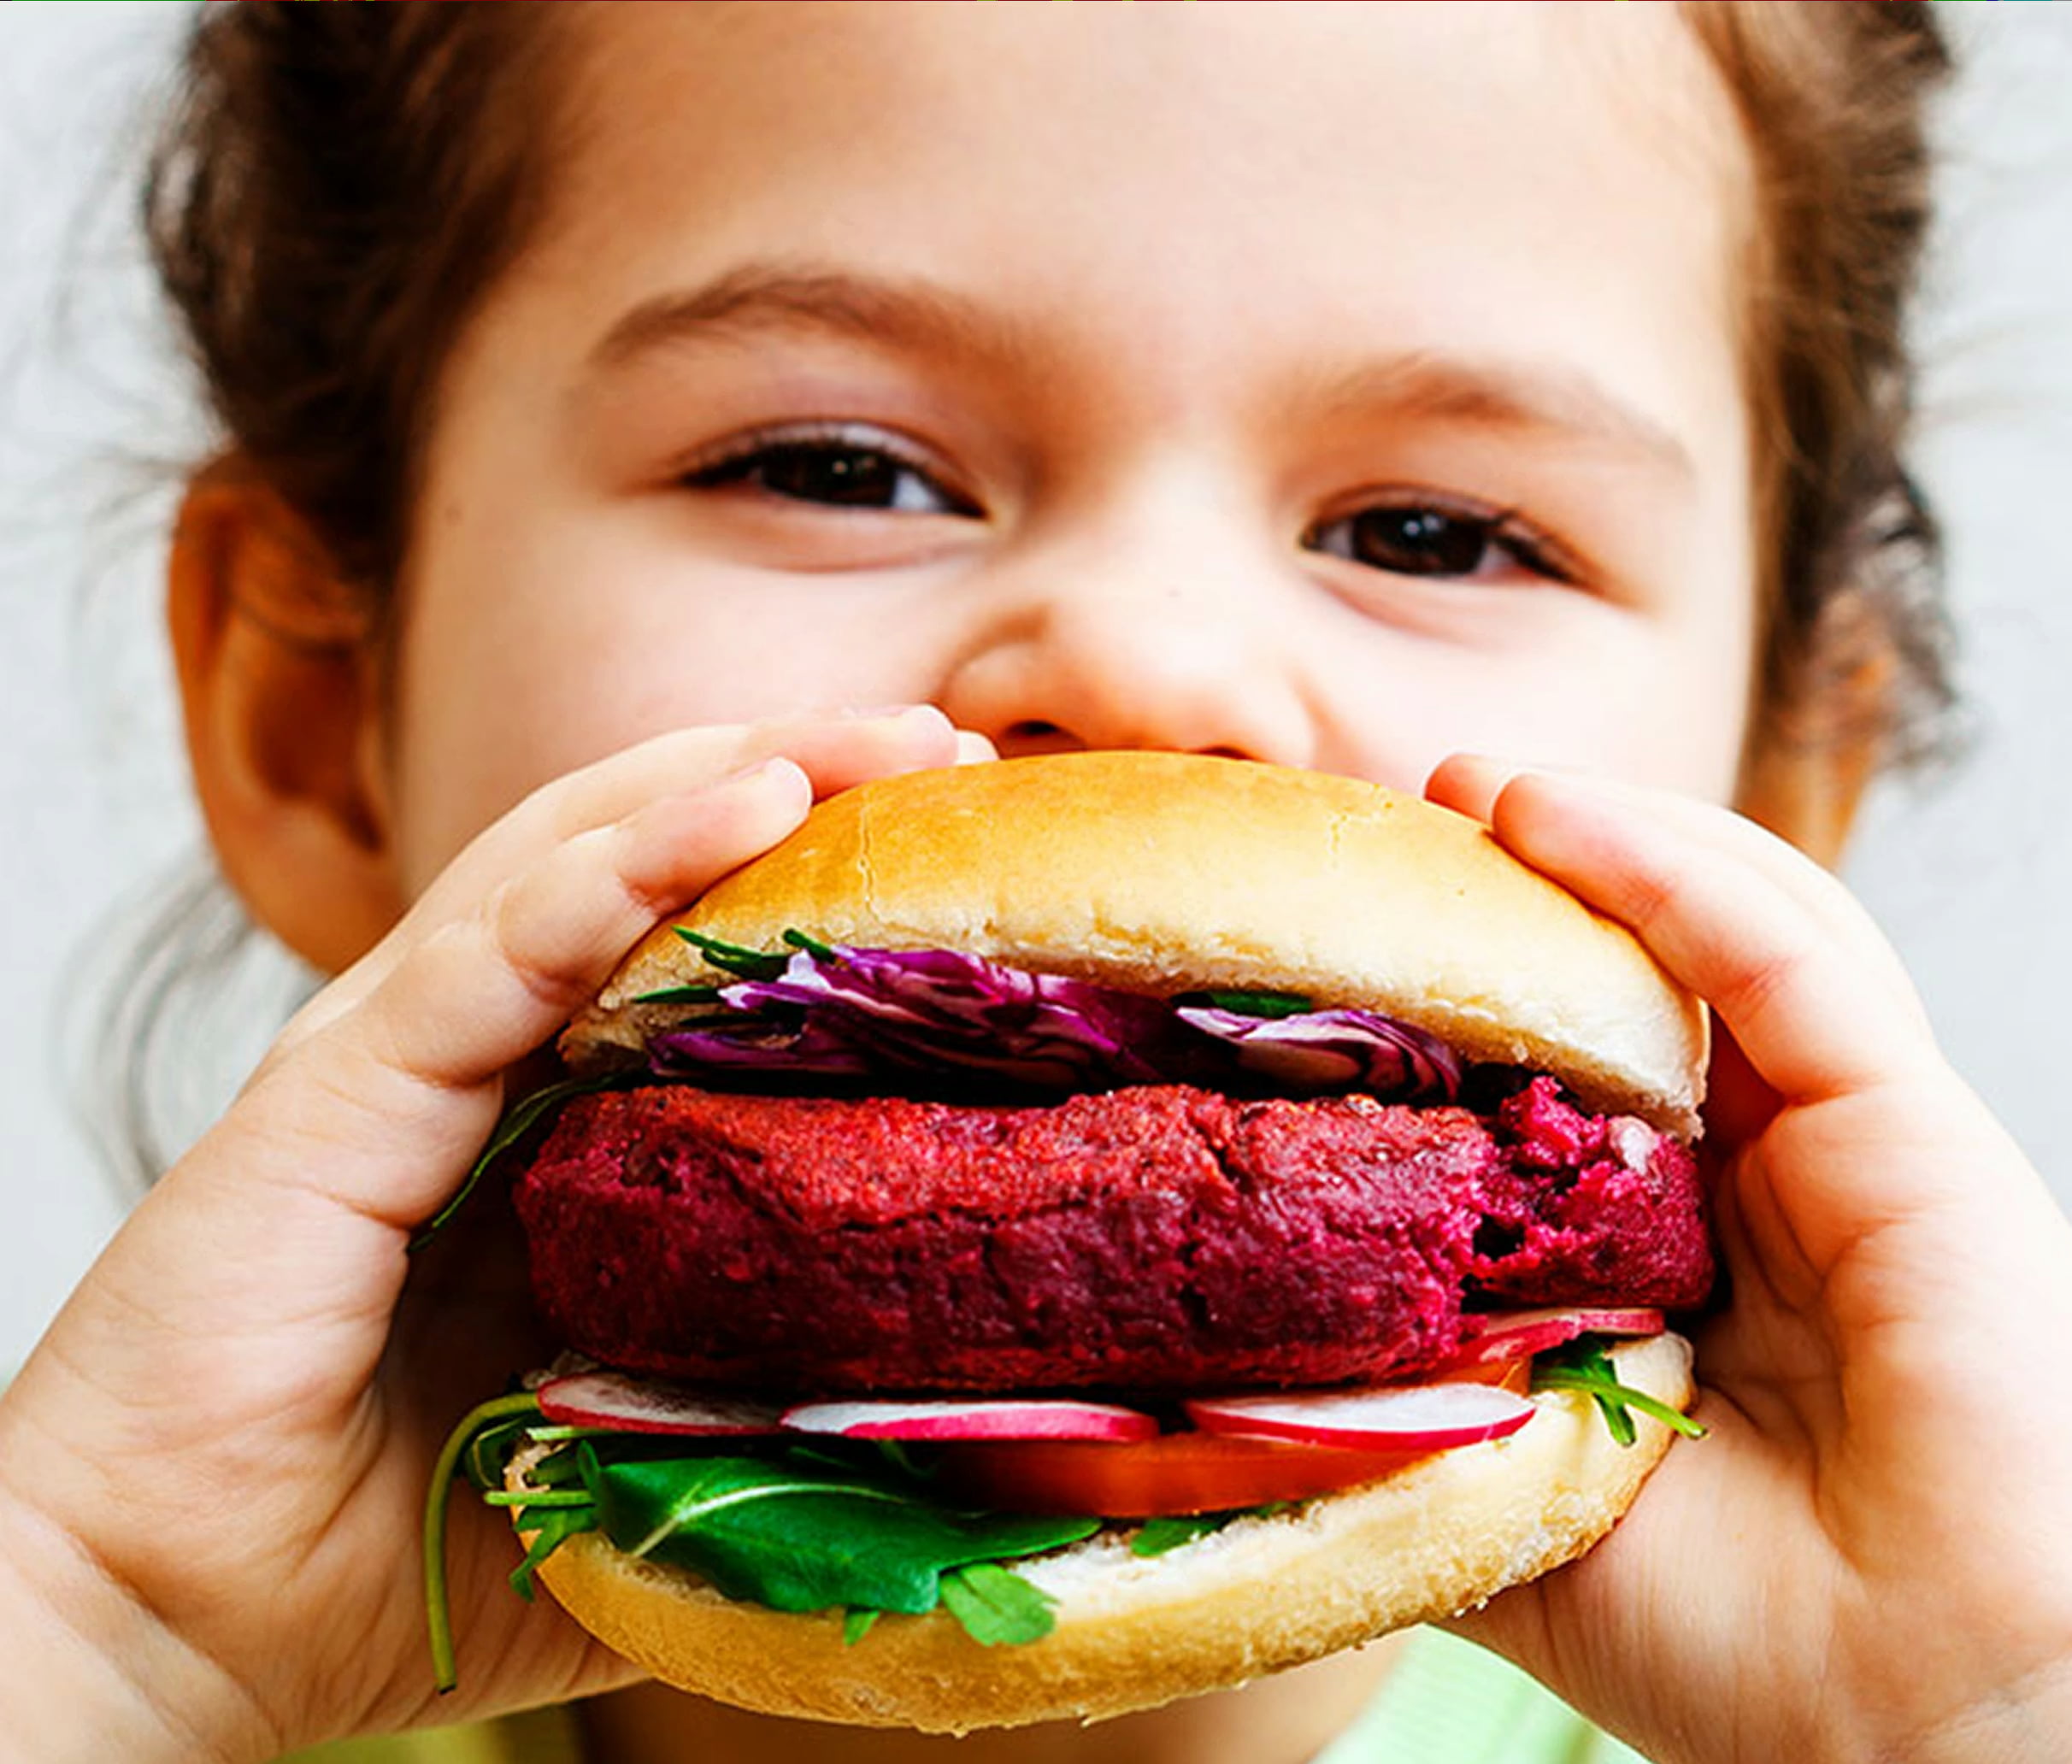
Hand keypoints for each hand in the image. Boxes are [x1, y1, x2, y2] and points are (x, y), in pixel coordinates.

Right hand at [0, 708, 989, 1763]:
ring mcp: (394, 1054)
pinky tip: (738, 808)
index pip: (685, 933)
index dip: (816, 867)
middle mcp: (467, 1050)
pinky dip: (616, 868)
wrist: (172, 1625)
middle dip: (792, 776)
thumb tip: (952, 1416)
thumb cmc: (396, 1553)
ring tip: (872, 741)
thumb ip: (764, 1409)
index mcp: (537, 1112)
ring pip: (572, 858)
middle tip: (942, 744)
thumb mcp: (638, 1456)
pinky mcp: (335, 1093)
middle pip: (639, 854)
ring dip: (728, 779)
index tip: (964, 833)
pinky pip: (489, 951)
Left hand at [1425, 758, 2071, 1763]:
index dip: (1470, 986)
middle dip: (1529, 882)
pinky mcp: (1912, 1125)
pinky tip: (1548, 812)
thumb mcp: (1512, 1510)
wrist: (1930, 1720)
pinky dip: (1666, 870)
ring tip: (1465, 786)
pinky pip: (1781, 958)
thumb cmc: (1745, 1648)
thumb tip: (1215, 1389)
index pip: (1575, 1068)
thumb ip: (1408, 1429)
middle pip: (1645, 977)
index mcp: (1680, 1249)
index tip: (1342, 927)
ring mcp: (1844, 1140)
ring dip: (1593, 837)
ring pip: (1725, 929)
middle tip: (1400, 820)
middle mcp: (1764, 1177)